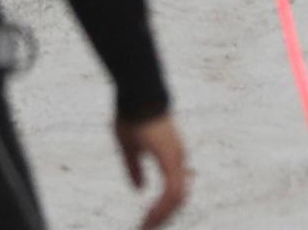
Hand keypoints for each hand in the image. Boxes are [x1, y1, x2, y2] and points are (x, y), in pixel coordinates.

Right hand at [115, 112, 189, 228]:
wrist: (136, 91)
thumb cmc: (132, 114)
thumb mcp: (129, 147)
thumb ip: (134, 168)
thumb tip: (139, 188)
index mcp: (170, 156)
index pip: (173, 190)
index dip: (163, 208)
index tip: (148, 222)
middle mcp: (178, 158)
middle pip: (178, 198)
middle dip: (163, 217)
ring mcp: (177, 157)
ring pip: (177, 198)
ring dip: (162, 216)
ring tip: (147, 228)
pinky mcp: (171, 157)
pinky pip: (172, 191)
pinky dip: (162, 207)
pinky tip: (150, 217)